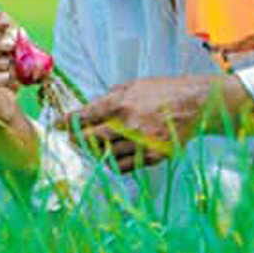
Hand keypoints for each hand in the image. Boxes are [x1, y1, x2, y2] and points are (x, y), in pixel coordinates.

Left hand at [55, 76, 211, 173]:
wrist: (195, 104)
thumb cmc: (163, 91)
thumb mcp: (133, 85)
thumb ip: (109, 98)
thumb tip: (88, 111)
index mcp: (121, 104)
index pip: (85, 117)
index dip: (67, 123)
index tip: (57, 126)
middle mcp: (129, 126)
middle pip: (92, 140)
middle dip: (77, 140)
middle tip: (70, 140)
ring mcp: (141, 144)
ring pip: (106, 156)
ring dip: (94, 153)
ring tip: (89, 149)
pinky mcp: (152, 158)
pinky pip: (123, 167)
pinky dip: (112, 163)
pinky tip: (108, 157)